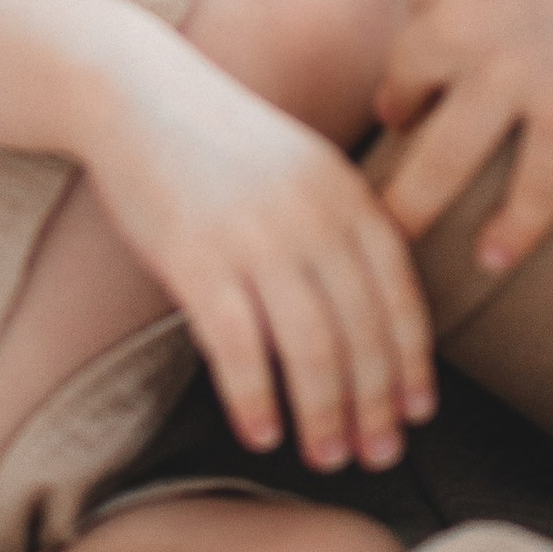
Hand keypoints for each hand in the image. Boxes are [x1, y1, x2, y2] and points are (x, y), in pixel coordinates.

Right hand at [79, 50, 434, 477]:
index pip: (398, 295)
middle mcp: (311, 217)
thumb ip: (341, 226)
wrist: (135, 93)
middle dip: (375, 405)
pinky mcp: (196, 257)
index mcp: (345, 195)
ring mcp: (254, 237)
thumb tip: (374, 314)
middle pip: (361, 332)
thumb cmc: (220, 142)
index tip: (417, 412)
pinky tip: (260, 434)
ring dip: (324, 415)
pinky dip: (254, 398)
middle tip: (378, 456)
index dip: (411, 361)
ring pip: (310, 349)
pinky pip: (236, 346)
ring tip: (327, 458)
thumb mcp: (302, 167)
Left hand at [376, 0, 552, 270]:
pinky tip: (495, 260)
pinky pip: (529, 191)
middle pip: (403, 86)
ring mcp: (509, 80)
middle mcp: (457, 26)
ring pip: (439, 160)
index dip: (416, 33)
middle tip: (396, 135)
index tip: (414, 61)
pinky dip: (511, 232)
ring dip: (410, 206)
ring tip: (393, 239)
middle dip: (397, 114)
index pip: (407, 11)